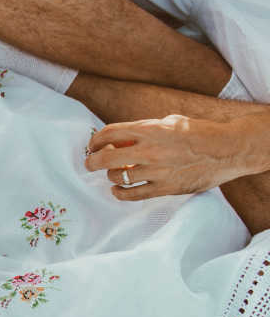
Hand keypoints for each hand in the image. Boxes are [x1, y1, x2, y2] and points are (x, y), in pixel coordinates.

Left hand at [84, 115, 255, 200]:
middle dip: (92, 161)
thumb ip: (143, 129)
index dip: (96, 140)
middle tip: (89, 163)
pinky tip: (118, 191)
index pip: (110, 133)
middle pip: (107, 158)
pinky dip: (120, 194)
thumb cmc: (198, 132)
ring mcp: (158, 171)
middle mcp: (151, 150)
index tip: (92, 145)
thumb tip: (119, 140)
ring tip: (114, 174)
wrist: (227, 149)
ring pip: (118, 178)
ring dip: (111, 176)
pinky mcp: (166, 188)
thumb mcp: (169, 122)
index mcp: (150, 129)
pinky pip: (134, 195)